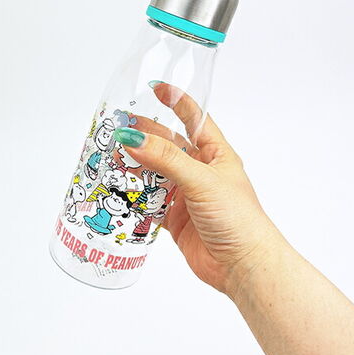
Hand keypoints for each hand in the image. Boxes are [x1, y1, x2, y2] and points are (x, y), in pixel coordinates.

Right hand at [113, 82, 280, 296]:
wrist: (242, 267)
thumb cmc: (237, 218)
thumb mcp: (202, 180)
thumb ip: (167, 159)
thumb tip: (133, 138)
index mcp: (215, 154)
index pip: (194, 118)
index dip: (176, 101)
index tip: (155, 88)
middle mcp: (198, 171)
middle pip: (166, 145)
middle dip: (144, 136)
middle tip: (118, 128)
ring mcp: (184, 193)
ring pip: (153, 173)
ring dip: (134, 166)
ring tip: (111, 158)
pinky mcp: (173, 217)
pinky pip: (148, 201)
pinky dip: (133, 196)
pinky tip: (118, 189)